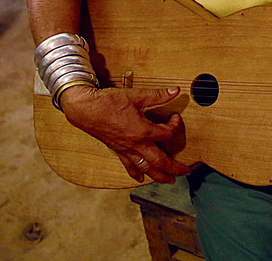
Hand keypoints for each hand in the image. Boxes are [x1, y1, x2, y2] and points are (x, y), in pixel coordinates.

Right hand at [59, 85, 190, 183]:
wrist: (85, 110)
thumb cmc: (109, 102)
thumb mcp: (136, 96)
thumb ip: (158, 95)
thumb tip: (175, 90)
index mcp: (143, 131)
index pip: (167, 133)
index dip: (175, 125)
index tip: (175, 117)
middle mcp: (136, 144)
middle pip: (160, 161)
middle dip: (174, 168)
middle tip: (186, 172)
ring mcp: (126, 150)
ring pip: (146, 168)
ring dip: (159, 176)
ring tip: (170, 181)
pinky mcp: (118, 151)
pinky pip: (129, 166)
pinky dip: (136, 174)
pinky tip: (141, 179)